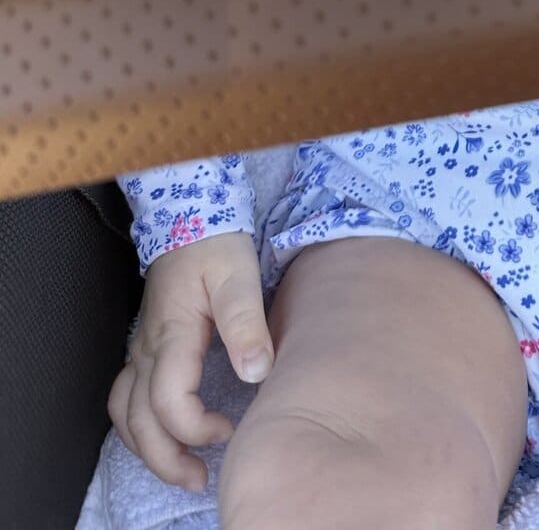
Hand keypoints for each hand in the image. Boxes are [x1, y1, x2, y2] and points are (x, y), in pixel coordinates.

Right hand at [108, 231, 273, 492]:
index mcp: (172, 334)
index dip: (194, 429)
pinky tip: (166, 435)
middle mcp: (147, 348)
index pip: (166, 402)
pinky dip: (140, 427)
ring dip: (148, 449)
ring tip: (182, 469)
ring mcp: (141, 348)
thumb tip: (256, 374)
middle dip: (165, 459)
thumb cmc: (215, 244)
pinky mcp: (145, 346)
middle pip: (138, 422)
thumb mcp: (240, 277)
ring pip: (125, 415)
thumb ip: (247, 325)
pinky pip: (126, 399)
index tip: (230, 428)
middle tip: (200, 479)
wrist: (189, 216)